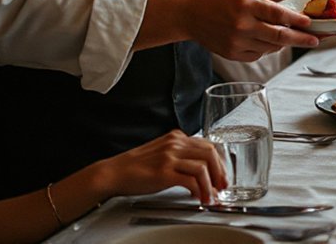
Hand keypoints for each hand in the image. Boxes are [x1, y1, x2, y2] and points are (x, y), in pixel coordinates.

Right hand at [92, 130, 226, 204]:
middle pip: (210, 153)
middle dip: (220, 171)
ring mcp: (169, 157)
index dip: (219, 161)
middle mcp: (175, 143)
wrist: (113, 172)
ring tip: (211, 196)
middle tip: (222, 185)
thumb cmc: (136, 166)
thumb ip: (180, 155)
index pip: (208, 145)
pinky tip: (199, 197)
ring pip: (203, 167)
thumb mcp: (162, 153)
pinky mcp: (164, 172)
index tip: (222, 175)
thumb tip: (201, 170)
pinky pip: (191, 180)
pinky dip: (200, 190)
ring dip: (211, 184)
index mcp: (176, 137)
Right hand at [183, 0, 321, 57]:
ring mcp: (237, 43)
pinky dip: (267, 48)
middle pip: (279, 36)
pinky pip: (258, 54)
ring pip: (271, 47)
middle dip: (301, 39)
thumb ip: (265, 4)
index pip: (277, 15)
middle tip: (315, 40)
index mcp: (245, 7)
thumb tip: (289, 15)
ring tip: (291, 36)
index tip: (310, 23)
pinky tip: (264, 39)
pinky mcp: (232, 54)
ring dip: (284, 43)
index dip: (297, 21)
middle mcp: (242, 26)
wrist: (188, 14)